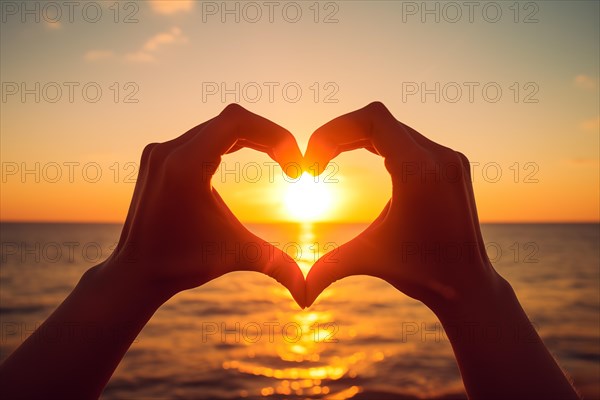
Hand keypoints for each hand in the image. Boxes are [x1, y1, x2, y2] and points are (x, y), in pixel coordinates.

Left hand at [104, 104, 305, 306]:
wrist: (135, 272)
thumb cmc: (182, 264)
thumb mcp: (236, 256)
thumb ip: (277, 266)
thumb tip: (308, 295)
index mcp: (185, 165)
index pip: (237, 122)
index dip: (275, 135)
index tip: (294, 165)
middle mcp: (169, 150)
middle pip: (231, 120)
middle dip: (269, 138)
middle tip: (293, 164)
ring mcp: (161, 151)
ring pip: (217, 126)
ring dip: (252, 138)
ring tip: (279, 159)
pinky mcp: (159, 156)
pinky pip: (202, 135)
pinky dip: (230, 142)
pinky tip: (249, 155)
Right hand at [304, 102, 499, 310]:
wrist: (468, 283)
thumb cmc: (422, 272)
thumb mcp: (369, 260)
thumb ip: (330, 269)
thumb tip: (300, 296)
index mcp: (420, 172)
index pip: (371, 120)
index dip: (333, 131)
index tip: (313, 162)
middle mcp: (439, 156)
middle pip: (378, 120)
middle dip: (338, 136)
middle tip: (315, 164)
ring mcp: (449, 158)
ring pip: (393, 127)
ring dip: (358, 138)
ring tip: (330, 160)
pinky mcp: (452, 164)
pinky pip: (409, 139)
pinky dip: (380, 144)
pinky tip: (366, 161)